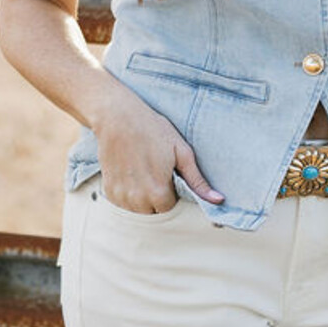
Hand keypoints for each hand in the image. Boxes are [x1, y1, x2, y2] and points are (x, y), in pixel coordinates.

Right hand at [91, 84, 224, 211]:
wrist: (118, 117)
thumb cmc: (152, 130)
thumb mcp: (182, 152)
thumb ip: (198, 181)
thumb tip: (219, 201)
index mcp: (159, 192)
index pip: (170, 205)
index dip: (171, 189)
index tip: (167, 172)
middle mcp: (138, 199)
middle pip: (154, 209)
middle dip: (157, 194)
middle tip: (155, 169)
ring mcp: (121, 196)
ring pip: (138, 208)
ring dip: (142, 195)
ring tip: (142, 170)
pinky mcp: (108, 190)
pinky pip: (123, 201)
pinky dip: (127, 192)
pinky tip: (130, 172)